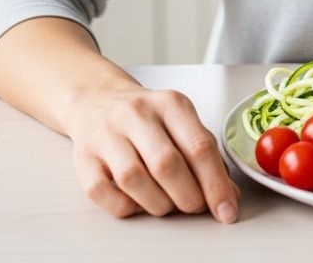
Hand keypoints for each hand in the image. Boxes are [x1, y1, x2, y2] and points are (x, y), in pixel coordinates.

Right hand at [67, 84, 239, 221]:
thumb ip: (204, 154)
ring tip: (168, 205)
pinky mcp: (83, 157)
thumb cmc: (148, 118)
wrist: (98, 101)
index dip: (216, 184)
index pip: (199, 146)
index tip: (227, 210)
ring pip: (134, 179)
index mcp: (171, 103)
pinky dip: (126, 206)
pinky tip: (138, 202)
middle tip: (195, 207)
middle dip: (188, 197)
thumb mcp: (181, 122)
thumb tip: (228, 194)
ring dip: (158, 204)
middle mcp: (138, 114)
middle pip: (167, 164)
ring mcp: (107, 134)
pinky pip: (103, 192)